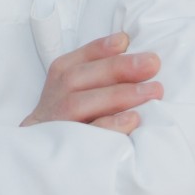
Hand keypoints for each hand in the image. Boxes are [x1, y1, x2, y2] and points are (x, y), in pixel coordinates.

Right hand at [22, 32, 161, 133]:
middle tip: (152, 64)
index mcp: (61, 74)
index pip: (80, 58)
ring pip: (81, 103)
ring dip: (118, 95)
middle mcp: (56, 96)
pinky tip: (132, 119)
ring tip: (153, 91)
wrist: (42, 153)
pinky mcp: (66, 146)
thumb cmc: (70, 114)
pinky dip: (108, 126)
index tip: (127, 41)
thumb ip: (100, 67)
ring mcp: (58, 121)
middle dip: (118, 68)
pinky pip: (87, 136)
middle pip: (80, 77)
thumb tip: (127, 43)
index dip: (102, 48)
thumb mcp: (79, 86)